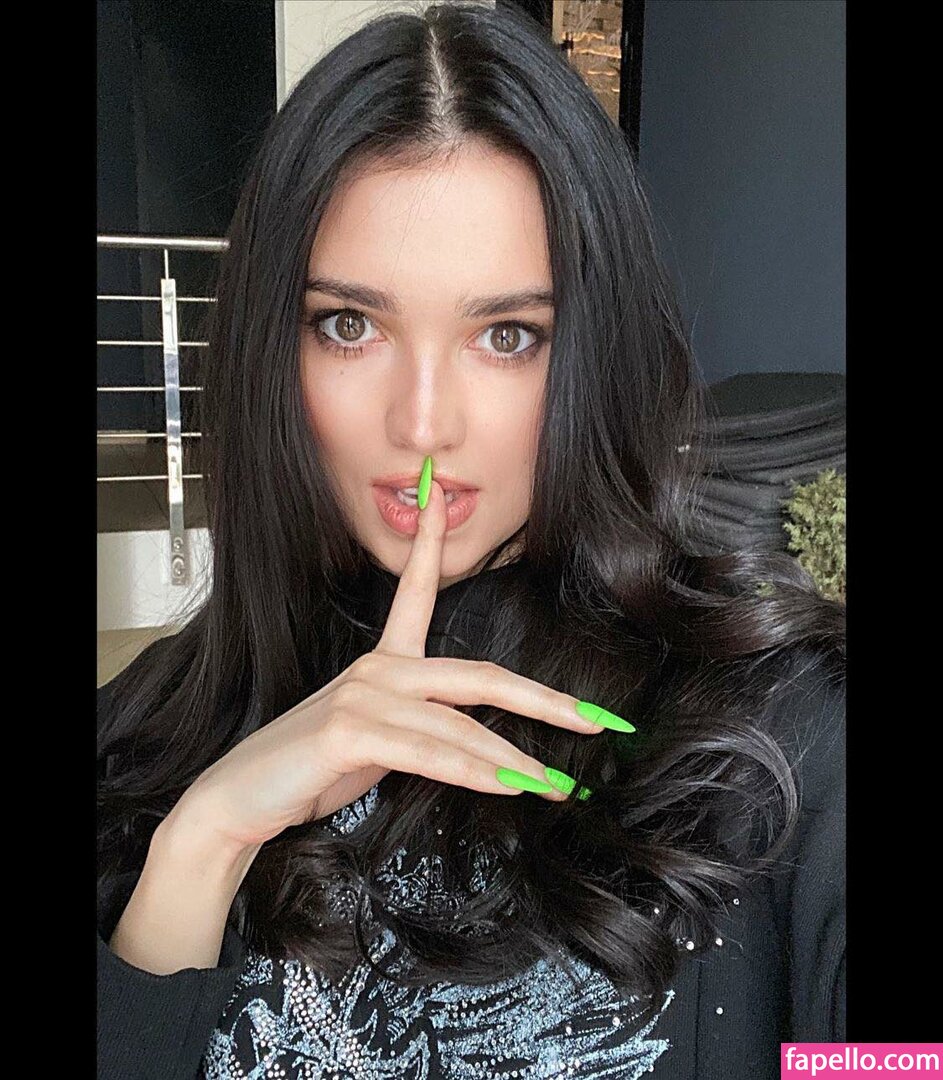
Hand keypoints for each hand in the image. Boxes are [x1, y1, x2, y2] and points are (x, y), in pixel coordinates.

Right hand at [173, 477, 604, 850]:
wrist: (241, 799)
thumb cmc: (310, 767)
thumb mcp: (377, 742)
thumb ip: (425, 731)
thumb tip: (485, 751)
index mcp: (383, 660)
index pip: (416, 590)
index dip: (436, 543)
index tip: (443, 494)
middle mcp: (377, 667)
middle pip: (479, 675)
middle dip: (544, 700)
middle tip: (597, 720)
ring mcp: (363, 694)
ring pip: (461, 724)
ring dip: (515, 760)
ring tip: (556, 785)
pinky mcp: (349, 729)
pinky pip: (430, 751)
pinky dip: (474, 771)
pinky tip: (509, 786)